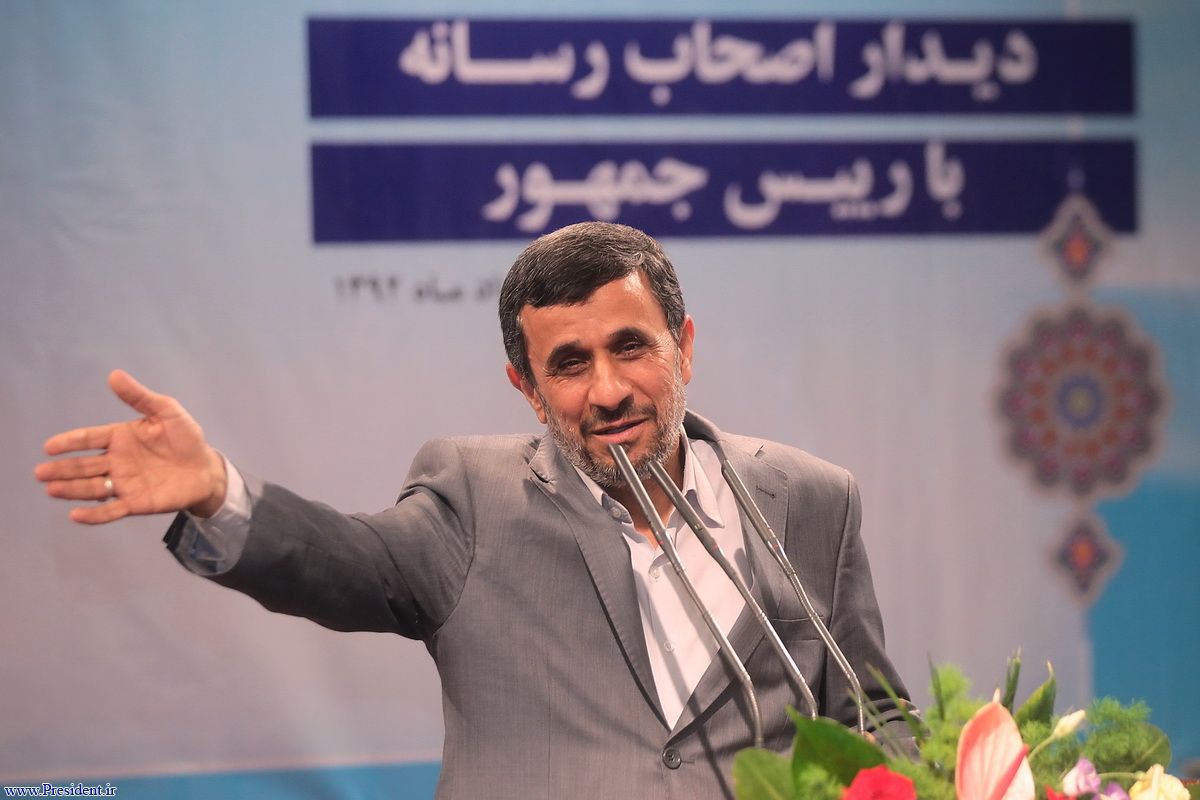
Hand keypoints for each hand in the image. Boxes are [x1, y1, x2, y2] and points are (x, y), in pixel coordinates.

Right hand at [34, 370, 226, 523]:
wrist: (206, 469)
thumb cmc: (186, 438)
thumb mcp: (167, 411)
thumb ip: (139, 397)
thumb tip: (114, 375)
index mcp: (121, 438)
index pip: (90, 438)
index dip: (70, 442)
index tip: (50, 446)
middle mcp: (117, 461)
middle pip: (84, 466)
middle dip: (63, 469)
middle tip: (41, 472)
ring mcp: (125, 483)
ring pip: (92, 488)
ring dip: (72, 489)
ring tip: (52, 489)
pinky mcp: (136, 503)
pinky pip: (111, 510)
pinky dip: (94, 515)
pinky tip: (76, 515)